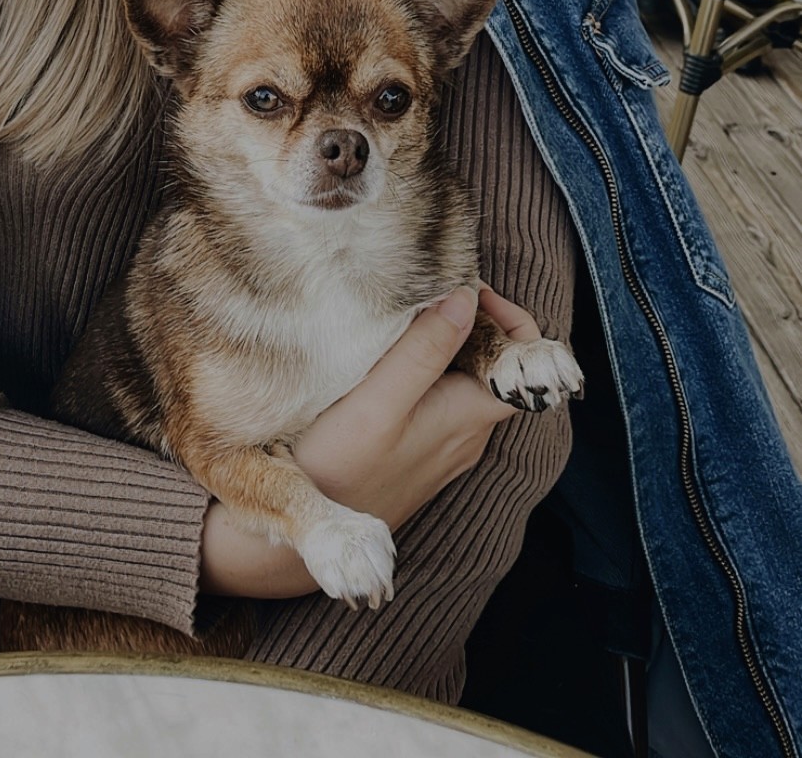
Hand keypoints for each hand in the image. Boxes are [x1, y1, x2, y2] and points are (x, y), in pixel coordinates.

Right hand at [198, 285, 541, 599]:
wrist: (297, 537)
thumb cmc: (337, 468)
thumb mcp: (378, 402)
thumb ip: (425, 351)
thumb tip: (466, 297)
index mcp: (469, 418)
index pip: (527, 362)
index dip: (510, 317)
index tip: (465, 287)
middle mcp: (467, 433)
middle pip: (495, 364)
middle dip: (471, 318)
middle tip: (426, 287)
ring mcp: (443, 445)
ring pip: (465, 378)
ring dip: (446, 340)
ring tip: (403, 311)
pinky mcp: (418, 451)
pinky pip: (441, 397)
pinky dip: (428, 365)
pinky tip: (388, 353)